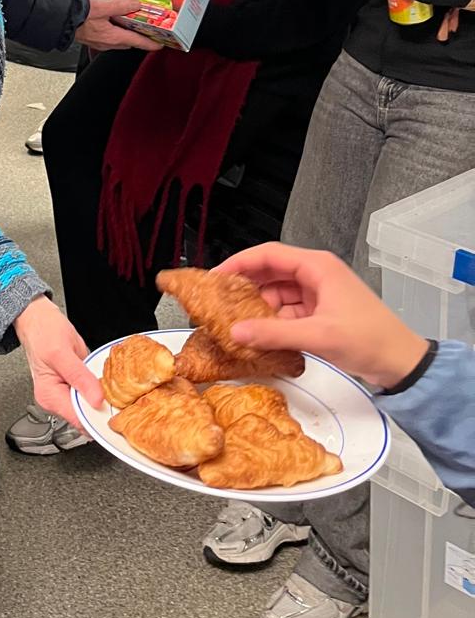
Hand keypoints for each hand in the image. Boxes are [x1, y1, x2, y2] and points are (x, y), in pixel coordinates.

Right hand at [14, 296, 103, 424]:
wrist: (39, 319)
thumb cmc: (44, 332)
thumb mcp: (63, 353)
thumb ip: (80, 378)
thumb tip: (97, 400)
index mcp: (50, 396)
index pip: (79, 420)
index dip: (98, 416)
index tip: (115, 407)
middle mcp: (55, 400)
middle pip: (86, 416)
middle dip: (103, 407)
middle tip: (117, 393)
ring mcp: (64, 394)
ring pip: (90, 406)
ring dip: (103, 398)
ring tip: (110, 384)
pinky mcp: (72, 387)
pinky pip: (89, 394)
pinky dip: (99, 389)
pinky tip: (102, 380)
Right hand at [75, 0, 163, 51]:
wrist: (59, 19)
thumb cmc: (77, 15)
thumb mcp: (103, 7)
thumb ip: (122, 5)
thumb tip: (135, 4)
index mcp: (113, 37)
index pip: (138, 42)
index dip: (151, 43)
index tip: (160, 44)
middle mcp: (107, 43)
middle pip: (129, 41)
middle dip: (139, 35)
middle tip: (147, 27)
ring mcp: (99, 42)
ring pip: (119, 39)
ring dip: (126, 31)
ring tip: (130, 18)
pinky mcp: (93, 38)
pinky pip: (109, 36)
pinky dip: (115, 28)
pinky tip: (112, 19)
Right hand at [213, 242, 428, 391]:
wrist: (401, 363)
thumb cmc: (371, 339)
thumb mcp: (318, 335)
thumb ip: (273, 333)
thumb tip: (237, 331)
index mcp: (318, 266)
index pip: (268, 254)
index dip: (239, 262)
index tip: (215, 277)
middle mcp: (316, 274)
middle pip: (270, 272)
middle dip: (245, 286)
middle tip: (219, 300)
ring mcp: (318, 294)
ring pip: (277, 293)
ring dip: (258, 307)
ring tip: (236, 321)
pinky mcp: (319, 312)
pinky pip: (286, 310)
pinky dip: (272, 321)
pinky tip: (259, 334)